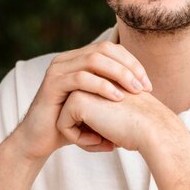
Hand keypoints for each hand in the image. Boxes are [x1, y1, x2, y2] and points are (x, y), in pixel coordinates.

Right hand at [10, 42, 151, 160]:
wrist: (40, 140)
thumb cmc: (72, 125)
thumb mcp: (97, 106)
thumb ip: (115, 93)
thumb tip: (145, 89)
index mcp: (79, 60)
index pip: (111, 49)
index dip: (132, 63)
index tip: (148, 85)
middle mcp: (67, 59)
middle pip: (104, 50)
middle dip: (128, 67)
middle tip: (143, 88)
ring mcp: (58, 69)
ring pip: (94, 60)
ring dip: (118, 74)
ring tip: (134, 92)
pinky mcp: (52, 83)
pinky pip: (80, 78)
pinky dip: (101, 86)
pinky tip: (116, 98)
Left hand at [56, 89, 177, 153]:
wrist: (153, 129)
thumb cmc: (139, 127)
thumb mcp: (116, 113)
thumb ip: (97, 111)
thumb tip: (77, 123)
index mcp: (100, 78)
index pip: (83, 110)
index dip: (95, 129)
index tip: (115, 135)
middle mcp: (90, 77)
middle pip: (73, 113)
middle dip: (87, 132)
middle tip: (110, 140)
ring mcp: (82, 86)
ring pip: (65, 119)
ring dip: (82, 136)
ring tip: (105, 141)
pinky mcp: (76, 99)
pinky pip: (63, 126)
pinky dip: (78, 139)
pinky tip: (101, 140)